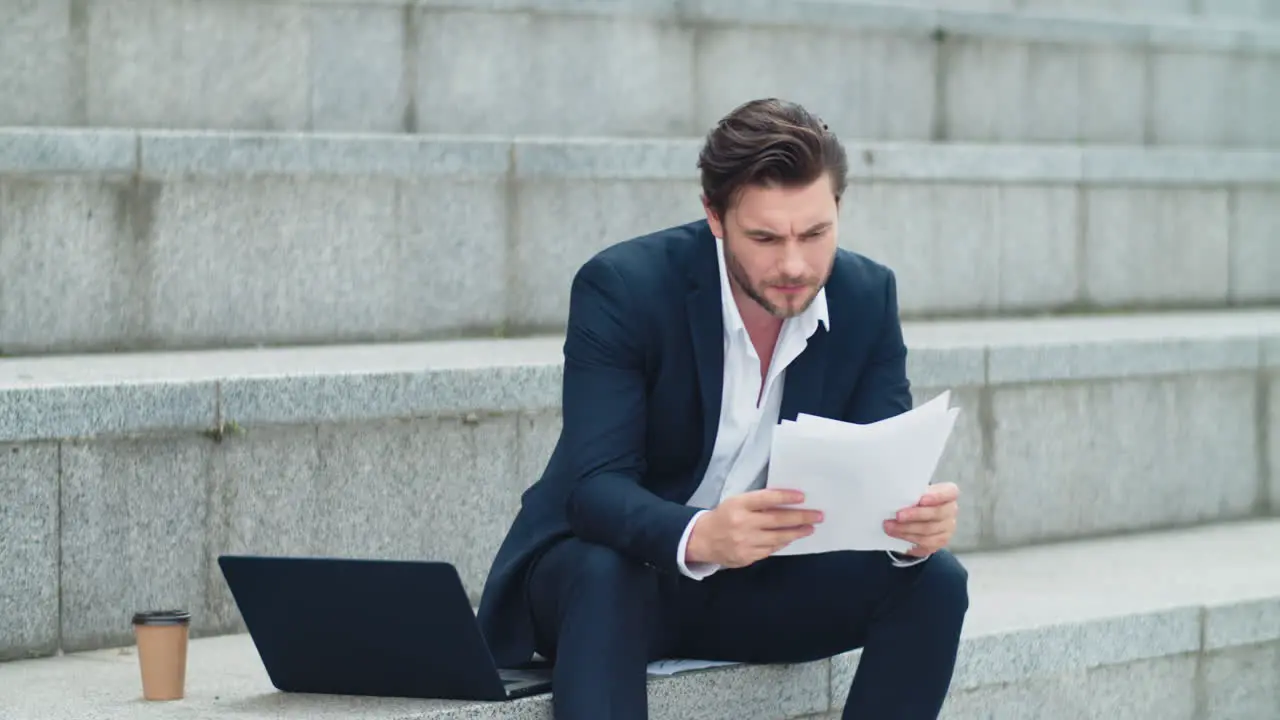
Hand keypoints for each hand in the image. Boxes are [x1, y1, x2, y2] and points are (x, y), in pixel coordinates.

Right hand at [685, 489, 821, 567]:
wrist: (703, 540)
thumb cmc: (724, 516)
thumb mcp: (736, 502)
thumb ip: (758, 503)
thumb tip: (787, 503)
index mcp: (738, 505)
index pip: (766, 499)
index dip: (786, 497)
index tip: (803, 497)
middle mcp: (742, 523)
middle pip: (777, 520)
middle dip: (801, 518)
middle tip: (818, 516)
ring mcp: (745, 542)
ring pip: (778, 537)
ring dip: (797, 533)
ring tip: (810, 528)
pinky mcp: (747, 557)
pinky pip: (770, 549)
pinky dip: (782, 543)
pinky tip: (791, 538)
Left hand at [884, 482, 958, 557]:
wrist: (919, 517)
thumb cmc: (916, 500)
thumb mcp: (915, 492)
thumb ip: (912, 494)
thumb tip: (895, 498)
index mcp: (948, 493)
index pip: (950, 492)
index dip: (937, 496)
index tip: (921, 499)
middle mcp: (951, 510)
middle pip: (936, 514)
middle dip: (914, 515)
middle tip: (897, 516)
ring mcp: (948, 527)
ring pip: (928, 530)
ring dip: (906, 529)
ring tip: (889, 527)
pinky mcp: (941, 541)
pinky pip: (925, 543)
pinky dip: (909, 539)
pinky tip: (897, 536)